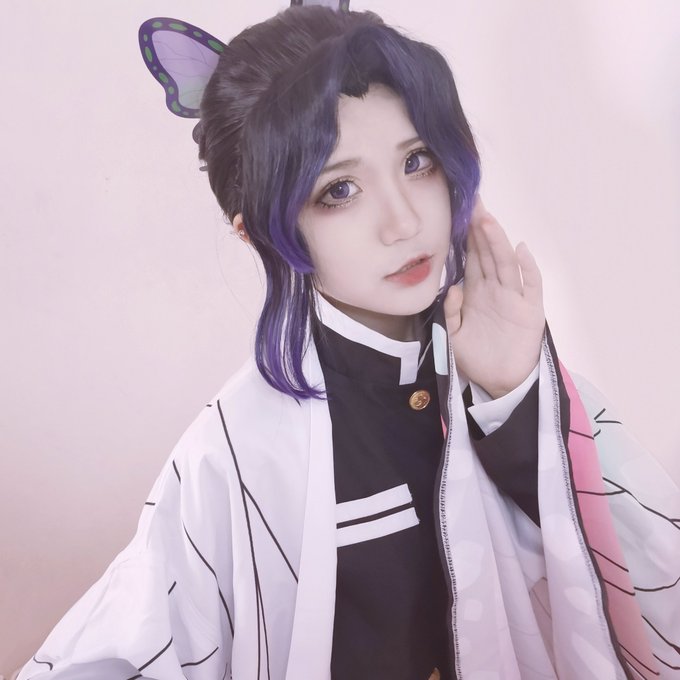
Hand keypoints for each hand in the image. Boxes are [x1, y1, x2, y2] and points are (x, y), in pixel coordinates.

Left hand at [444, 197, 544, 398]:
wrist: (500, 383)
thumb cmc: (477, 358)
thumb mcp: (454, 336)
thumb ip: (450, 312)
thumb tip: (452, 288)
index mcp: (476, 293)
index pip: (471, 258)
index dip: (465, 237)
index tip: (458, 213)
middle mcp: (495, 290)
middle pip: (487, 254)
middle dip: (480, 229)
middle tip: (472, 202)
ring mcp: (514, 298)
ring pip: (504, 264)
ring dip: (497, 242)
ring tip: (487, 219)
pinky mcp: (530, 311)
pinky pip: (530, 286)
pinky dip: (527, 269)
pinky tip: (520, 251)